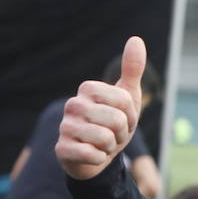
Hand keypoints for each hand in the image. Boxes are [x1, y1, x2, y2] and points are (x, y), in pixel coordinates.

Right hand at [56, 36, 145, 179]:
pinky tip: (91, 155)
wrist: (97, 156)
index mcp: (88, 89)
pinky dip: (99, 158)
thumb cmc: (113, 125)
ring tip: (102, 144)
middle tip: (113, 134)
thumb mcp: (128, 98)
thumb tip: (136, 39)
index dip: (131, 116)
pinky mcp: (62, 149)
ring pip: (106, 139)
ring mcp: (64, 126)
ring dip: (111, 147)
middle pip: (117, 120)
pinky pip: (93, 155)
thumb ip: (132, 70)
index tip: (123, 119)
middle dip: (122, 133)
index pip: (125, 101)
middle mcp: (72, 104)